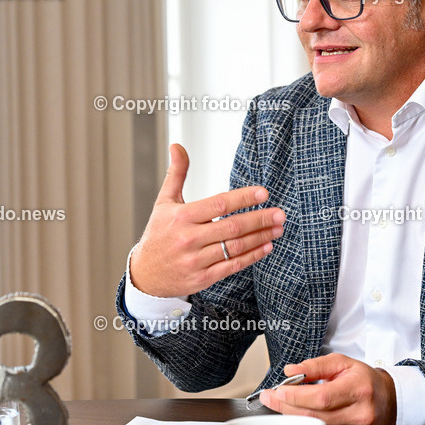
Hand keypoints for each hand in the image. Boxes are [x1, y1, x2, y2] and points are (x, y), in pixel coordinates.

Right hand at [129, 143, 284, 297]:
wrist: (144, 274)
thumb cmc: (158, 234)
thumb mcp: (164, 202)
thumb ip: (177, 174)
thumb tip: (178, 145)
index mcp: (181, 217)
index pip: (218, 204)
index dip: (243, 198)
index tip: (263, 193)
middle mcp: (188, 238)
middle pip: (231, 227)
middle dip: (259, 219)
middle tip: (280, 213)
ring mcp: (195, 260)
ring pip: (234, 247)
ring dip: (260, 238)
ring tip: (278, 229)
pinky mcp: (202, 278)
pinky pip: (232, 266)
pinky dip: (252, 257)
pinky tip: (266, 247)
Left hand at [259, 354, 396, 424]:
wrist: (391, 400)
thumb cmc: (364, 381)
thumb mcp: (343, 364)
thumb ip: (316, 366)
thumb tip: (291, 372)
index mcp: (359, 389)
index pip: (321, 396)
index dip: (296, 396)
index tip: (277, 392)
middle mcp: (362, 413)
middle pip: (315, 415)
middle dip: (287, 407)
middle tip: (270, 399)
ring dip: (296, 420)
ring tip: (286, 408)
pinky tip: (307, 421)